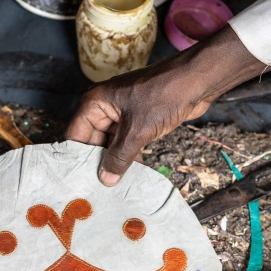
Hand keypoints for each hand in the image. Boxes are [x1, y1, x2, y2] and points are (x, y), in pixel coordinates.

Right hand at [66, 26, 267, 185]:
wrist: (195, 82)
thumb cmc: (163, 96)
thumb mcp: (137, 131)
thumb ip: (118, 157)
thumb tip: (105, 180)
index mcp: (95, 103)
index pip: (76, 134)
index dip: (76, 157)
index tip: (80, 180)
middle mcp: (104, 107)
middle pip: (92, 141)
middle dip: (98, 161)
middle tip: (99, 187)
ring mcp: (122, 113)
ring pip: (110, 143)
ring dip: (114, 161)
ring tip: (115, 185)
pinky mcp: (137, 120)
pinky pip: (126, 141)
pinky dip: (128, 155)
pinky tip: (132, 173)